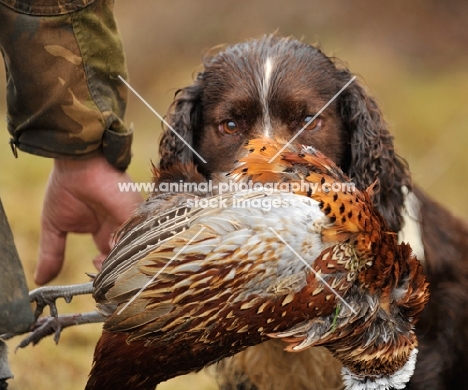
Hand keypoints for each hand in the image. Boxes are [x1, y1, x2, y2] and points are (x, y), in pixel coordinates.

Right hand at [35, 157, 142, 284]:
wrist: (77, 164)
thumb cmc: (65, 188)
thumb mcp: (55, 226)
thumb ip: (51, 253)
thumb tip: (41, 279)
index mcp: (103, 231)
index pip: (109, 258)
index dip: (103, 267)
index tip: (93, 266)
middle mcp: (118, 227)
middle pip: (123, 256)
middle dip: (113, 266)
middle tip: (99, 262)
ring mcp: (128, 220)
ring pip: (132, 249)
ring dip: (119, 257)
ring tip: (105, 252)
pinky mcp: (135, 212)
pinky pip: (138, 236)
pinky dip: (127, 245)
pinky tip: (114, 243)